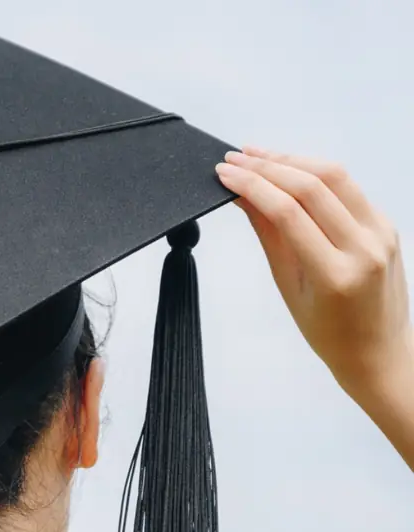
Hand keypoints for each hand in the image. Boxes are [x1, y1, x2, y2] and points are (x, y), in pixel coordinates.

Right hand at [215, 147, 410, 391]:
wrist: (380, 351)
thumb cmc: (328, 332)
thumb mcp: (288, 287)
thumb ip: (269, 235)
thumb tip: (241, 195)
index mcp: (336, 274)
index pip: (288, 212)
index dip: (251, 185)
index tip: (224, 173)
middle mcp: (365, 247)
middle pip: (313, 185)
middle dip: (267, 165)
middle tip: (233, 158)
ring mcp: (382, 233)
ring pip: (335, 176)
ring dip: (291, 159)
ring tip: (256, 155)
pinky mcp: (387, 224)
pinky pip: (349, 187)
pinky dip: (314, 172)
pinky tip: (288, 169)